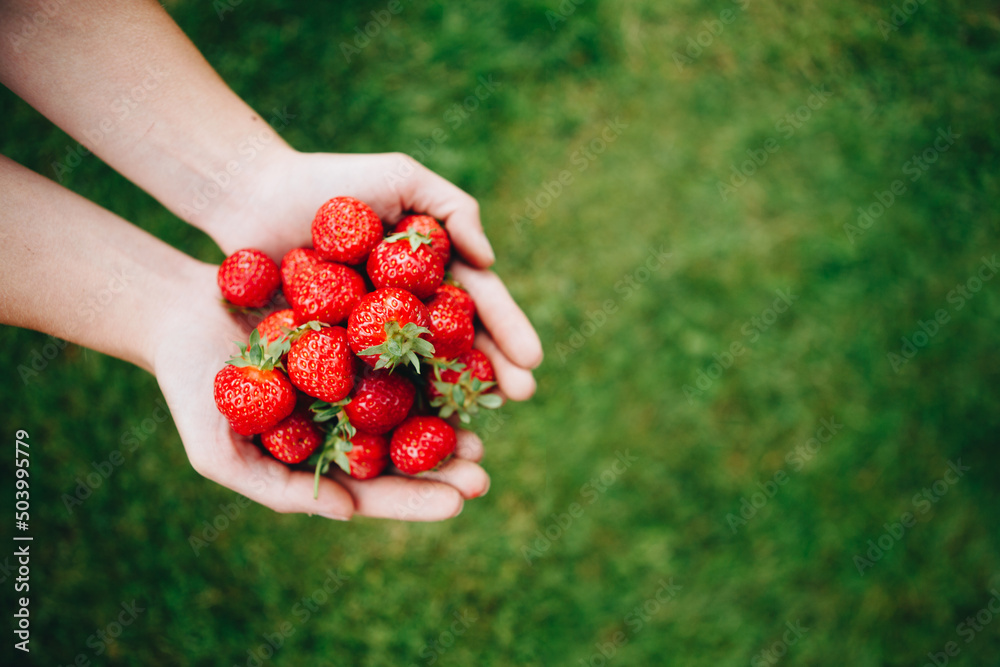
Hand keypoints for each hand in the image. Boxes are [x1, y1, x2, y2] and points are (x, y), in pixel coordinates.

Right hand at [152, 262, 492, 520]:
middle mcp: (348, 417)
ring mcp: (357, 372)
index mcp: (323, 455)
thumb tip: (349, 514)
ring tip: (482, 425)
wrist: (180, 311)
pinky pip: (403, 341)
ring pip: (414, 398)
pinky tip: (465, 357)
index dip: (416, 498)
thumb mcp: (220, 452)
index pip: (376, 488)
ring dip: (448, 414)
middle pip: (405, 448)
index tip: (457, 504)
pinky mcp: (360, 325)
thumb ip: (280, 490)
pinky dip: (434, 353)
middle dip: (444, 464)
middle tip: (482, 472)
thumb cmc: (192, 387)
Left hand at [207, 148, 542, 400]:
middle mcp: (407, 311)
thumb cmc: (331, 182)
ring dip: (449, 403)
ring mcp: (369, 337)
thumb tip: (489, 261)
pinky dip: (387, 411)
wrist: (253, 197)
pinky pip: (361, 386)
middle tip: (520, 396)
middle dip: (492, 372)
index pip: (479, 305)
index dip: (508, 331)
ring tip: (475, 427)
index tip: (532, 359)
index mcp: (432, 275)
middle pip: (457, 346)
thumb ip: (454, 208)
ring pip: (417, 375)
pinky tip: (409, 434)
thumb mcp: (402, 177)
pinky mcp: (328, 356)